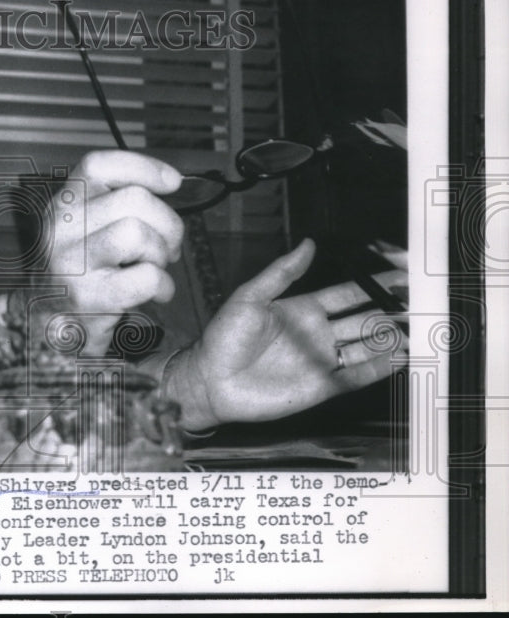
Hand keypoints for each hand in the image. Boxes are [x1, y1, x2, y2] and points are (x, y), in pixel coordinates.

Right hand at [47, 150, 183, 353]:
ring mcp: (71, 263)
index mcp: (61, 205)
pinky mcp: (89, 296)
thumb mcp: (81, 229)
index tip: (172, 183)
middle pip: (133, 199)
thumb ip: (112, 203)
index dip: (143, 167)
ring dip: (161, 253)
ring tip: (156, 267)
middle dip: (167, 222)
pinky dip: (164, 285)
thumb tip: (166, 184)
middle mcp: (60, 229)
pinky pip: (147, 276)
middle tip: (169, 245)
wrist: (45, 329)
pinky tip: (157, 293)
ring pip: (138, 232)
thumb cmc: (76, 276)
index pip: (98, 165)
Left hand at [166, 239, 407, 429]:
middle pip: (364, 321)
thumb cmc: (223, 338)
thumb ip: (282, 272)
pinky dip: (379, 368)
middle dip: (391, 311)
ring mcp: (321, 360)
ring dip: (391, 339)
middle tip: (419, 303)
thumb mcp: (250, 296)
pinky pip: (357, 376)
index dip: (373, 286)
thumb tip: (308, 244)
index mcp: (303, 309)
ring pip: (366, 347)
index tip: (400, 275)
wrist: (211, 379)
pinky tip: (399, 358)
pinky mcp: (321, 386)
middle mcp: (317, 334)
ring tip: (418, 328)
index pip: (348, 295)